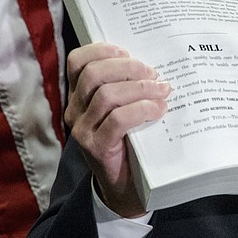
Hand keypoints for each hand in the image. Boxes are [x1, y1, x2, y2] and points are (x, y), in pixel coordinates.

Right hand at [65, 43, 170, 216]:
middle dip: (128, 68)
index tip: (128, 51)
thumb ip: (129, 86)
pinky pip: (117, 120)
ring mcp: (83, 130)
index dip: (102, 50)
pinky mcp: (96, 148)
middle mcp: (75, 111)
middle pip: (93, 74)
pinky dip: (142, 110)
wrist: (126, 187)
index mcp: (80, 95)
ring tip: (162, 91)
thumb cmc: (131, 139)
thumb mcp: (125, 108)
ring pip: (107, 96)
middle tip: (153, 73)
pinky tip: (159, 109)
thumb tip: (155, 64)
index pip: (78, 61)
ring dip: (140, 88)